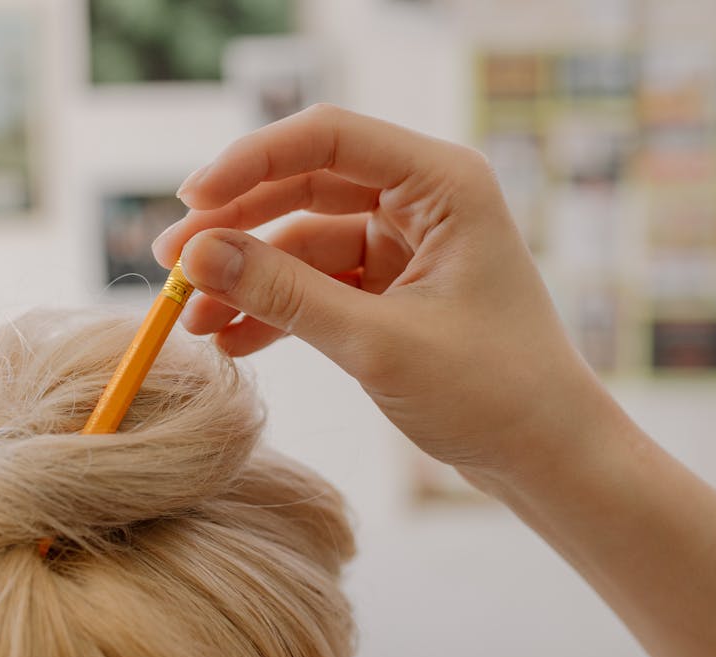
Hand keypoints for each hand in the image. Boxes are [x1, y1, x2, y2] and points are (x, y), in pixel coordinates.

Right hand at [152, 104, 615, 487]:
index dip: (248, 164)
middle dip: (235, 229)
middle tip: (168, 267)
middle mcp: (423, 202)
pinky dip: (275, 311)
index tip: (189, 206)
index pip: (326, 140)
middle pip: (303, 189)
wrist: (548, 458)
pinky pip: (317, 286)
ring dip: (247, 281)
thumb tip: (196, 256)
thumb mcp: (378, 342)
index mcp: (441, 183)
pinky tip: (232, 341)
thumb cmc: (494, 393)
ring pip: (302, 245)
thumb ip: (285, 295)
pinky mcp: (392, 292)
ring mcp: (405, 248)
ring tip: (191, 322)